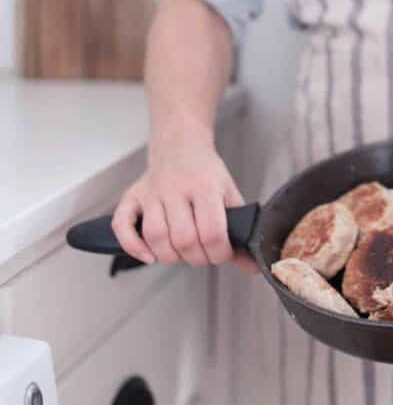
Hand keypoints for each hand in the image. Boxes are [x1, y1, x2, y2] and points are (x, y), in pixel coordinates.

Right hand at [112, 144, 256, 271]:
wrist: (180, 145)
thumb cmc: (207, 174)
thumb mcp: (230, 194)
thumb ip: (240, 230)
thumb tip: (252, 266)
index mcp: (205, 187)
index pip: (212, 232)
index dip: (219, 254)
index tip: (222, 254)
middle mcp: (176, 188)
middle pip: (184, 239)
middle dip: (196, 258)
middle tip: (203, 254)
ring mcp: (151, 192)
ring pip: (155, 236)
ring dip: (170, 256)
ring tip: (182, 253)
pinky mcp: (132, 196)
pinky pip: (122, 225)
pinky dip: (132, 246)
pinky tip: (148, 256)